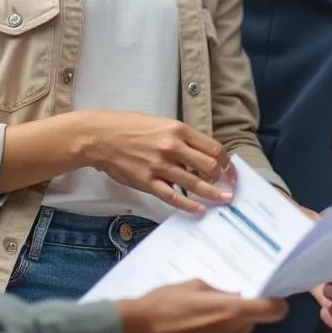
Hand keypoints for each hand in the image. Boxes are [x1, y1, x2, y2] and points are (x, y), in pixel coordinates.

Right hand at [82, 112, 232, 215]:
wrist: (101, 136)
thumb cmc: (129, 127)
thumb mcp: (161, 123)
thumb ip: (181, 137)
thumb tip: (200, 154)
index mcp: (178, 130)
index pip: (213, 148)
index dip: (226, 162)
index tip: (231, 171)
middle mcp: (172, 147)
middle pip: (209, 166)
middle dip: (223, 179)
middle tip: (229, 187)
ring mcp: (160, 166)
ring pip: (195, 184)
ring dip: (212, 194)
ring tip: (224, 201)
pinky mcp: (147, 181)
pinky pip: (173, 197)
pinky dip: (189, 205)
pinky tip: (199, 210)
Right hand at [116, 280, 288, 332]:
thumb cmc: (163, 304)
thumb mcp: (193, 285)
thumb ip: (219, 291)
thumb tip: (234, 296)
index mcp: (229, 312)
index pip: (270, 311)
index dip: (276, 306)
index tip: (275, 302)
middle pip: (246, 327)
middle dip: (236, 318)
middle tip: (212, 309)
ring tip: (193, 326)